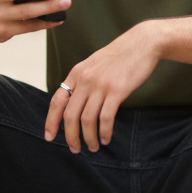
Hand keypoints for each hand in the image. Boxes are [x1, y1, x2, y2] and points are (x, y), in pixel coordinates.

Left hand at [44, 23, 161, 152]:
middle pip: (70, 115)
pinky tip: (106, 139)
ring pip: (87, 120)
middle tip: (74, 149)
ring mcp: (100, 85)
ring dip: (88, 138)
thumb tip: (75, 103)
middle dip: (70, 136)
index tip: (49, 137)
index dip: (51, 121)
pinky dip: (104, 132)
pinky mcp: (117, 91)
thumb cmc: (119, 56)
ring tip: (92, 147)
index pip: (57, 101)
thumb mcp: (93, 64)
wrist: (142, 43)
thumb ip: (83, 81)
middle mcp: (85, 80)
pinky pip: (105, 118)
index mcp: (76, 73)